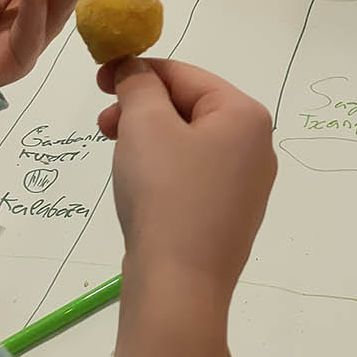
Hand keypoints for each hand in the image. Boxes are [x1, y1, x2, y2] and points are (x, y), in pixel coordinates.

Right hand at [97, 58, 275, 302]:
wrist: (179, 285)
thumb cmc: (165, 194)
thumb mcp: (145, 124)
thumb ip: (139, 84)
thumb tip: (136, 71)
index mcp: (246, 116)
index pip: (186, 74)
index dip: (138, 71)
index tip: (98, 81)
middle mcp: (257, 147)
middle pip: (190, 107)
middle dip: (141, 109)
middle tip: (103, 125)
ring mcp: (247, 186)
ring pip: (188, 143)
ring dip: (147, 138)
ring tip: (115, 155)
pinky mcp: (229, 217)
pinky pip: (193, 177)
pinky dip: (162, 170)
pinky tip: (139, 186)